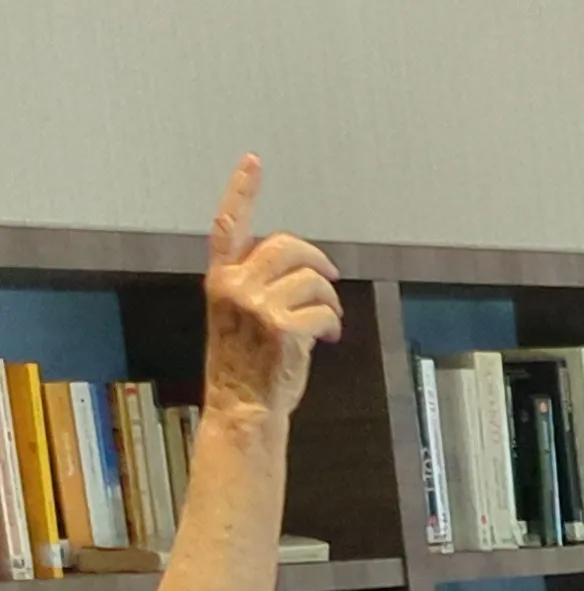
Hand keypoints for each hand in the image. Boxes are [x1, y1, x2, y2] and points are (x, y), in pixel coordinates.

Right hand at [201, 158, 341, 420]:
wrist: (241, 406)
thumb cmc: (243, 363)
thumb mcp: (236, 314)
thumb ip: (254, 283)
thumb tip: (294, 265)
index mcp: (220, 278)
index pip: (228, 226)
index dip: (241, 191)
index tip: (254, 162)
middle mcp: (235, 286)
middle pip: (289, 246)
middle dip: (319, 262)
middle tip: (331, 280)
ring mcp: (259, 306)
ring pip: (314, 280)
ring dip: (329, 300)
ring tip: (325, 320)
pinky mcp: (284, 328)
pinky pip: (326, 311)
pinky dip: (333, 324)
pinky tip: (327, 338)